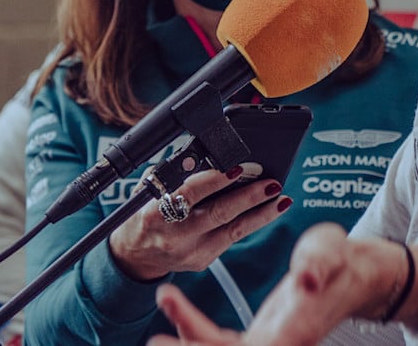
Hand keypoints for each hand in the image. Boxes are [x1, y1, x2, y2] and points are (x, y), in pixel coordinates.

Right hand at [109, 167, 291, 280]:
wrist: (135, 256)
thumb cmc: (143, 215)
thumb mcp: (148, 191)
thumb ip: (173, 175)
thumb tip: (203, 157)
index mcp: (156, 213)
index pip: (190, 193)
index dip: (216, 180)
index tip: (238, 169)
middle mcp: (176, 235)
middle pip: (219, 213)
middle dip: (249, 197)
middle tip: (272, 184)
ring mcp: (191, 251)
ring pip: (234, 231)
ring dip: (262, 214)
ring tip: (282, 200)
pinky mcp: (203, 261)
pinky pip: (232, 238)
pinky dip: (251, 223)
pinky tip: (267, 211)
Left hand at [150, 224, 417, 345]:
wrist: (355, 276)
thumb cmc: (344, 260)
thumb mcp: (333, 250)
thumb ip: (321, 262)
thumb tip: (307, 279)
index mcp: (296, 330)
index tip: (182, 337)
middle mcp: (280, 344)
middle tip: (156, 337)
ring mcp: (268, 344)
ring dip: (187, 337)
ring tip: (164, 302)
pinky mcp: (258, 338)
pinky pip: (218, 342)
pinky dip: (193, 327)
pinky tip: (174, 306)